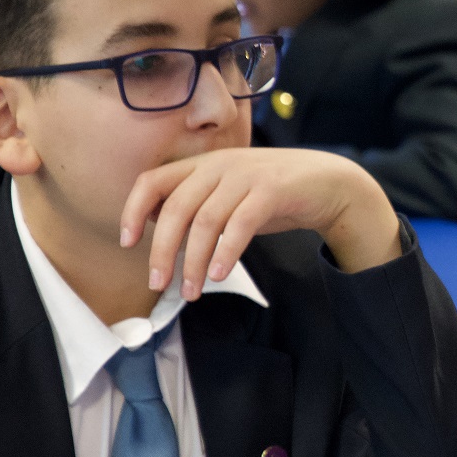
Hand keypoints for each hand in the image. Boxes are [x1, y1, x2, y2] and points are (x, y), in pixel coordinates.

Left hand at [120, 148, 401, 298]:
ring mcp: (245, 176)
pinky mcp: (271, 190)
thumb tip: (158, 233)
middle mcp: (219, 166)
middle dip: (162, 251)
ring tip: (192, 291)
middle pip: (175, 208)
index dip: (133, 211)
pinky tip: (220, 275)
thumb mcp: (229, 195)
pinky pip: (240, 225)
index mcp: (203, 165)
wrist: (329, 184)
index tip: (127, 243)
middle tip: (158, 284)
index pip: (152, 181)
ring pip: (205, 221)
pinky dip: (226, 252)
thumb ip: (197, 206)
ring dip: (195, 261)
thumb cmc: (274, 195)